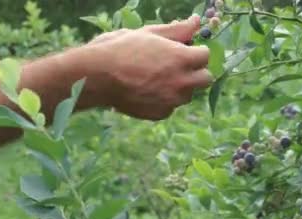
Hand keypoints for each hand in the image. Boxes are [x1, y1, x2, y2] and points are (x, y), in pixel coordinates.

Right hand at [81, 16, 210, 120]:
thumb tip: (196, 22)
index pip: (205, 56)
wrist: (96, 76)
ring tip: (157, 78)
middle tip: (178, 67)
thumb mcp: (149, 33)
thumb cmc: (119, 49)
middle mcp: (181, 82)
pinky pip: (171, 107)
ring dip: (180, 87)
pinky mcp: (161, 113)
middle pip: (205, 79)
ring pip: (188, 94)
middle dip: (196, 72)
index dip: (196, 52)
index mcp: (181, 58)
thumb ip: (177, 30)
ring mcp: (172, 100)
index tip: (186, 51)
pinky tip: (147, 91)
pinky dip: (164, 100)